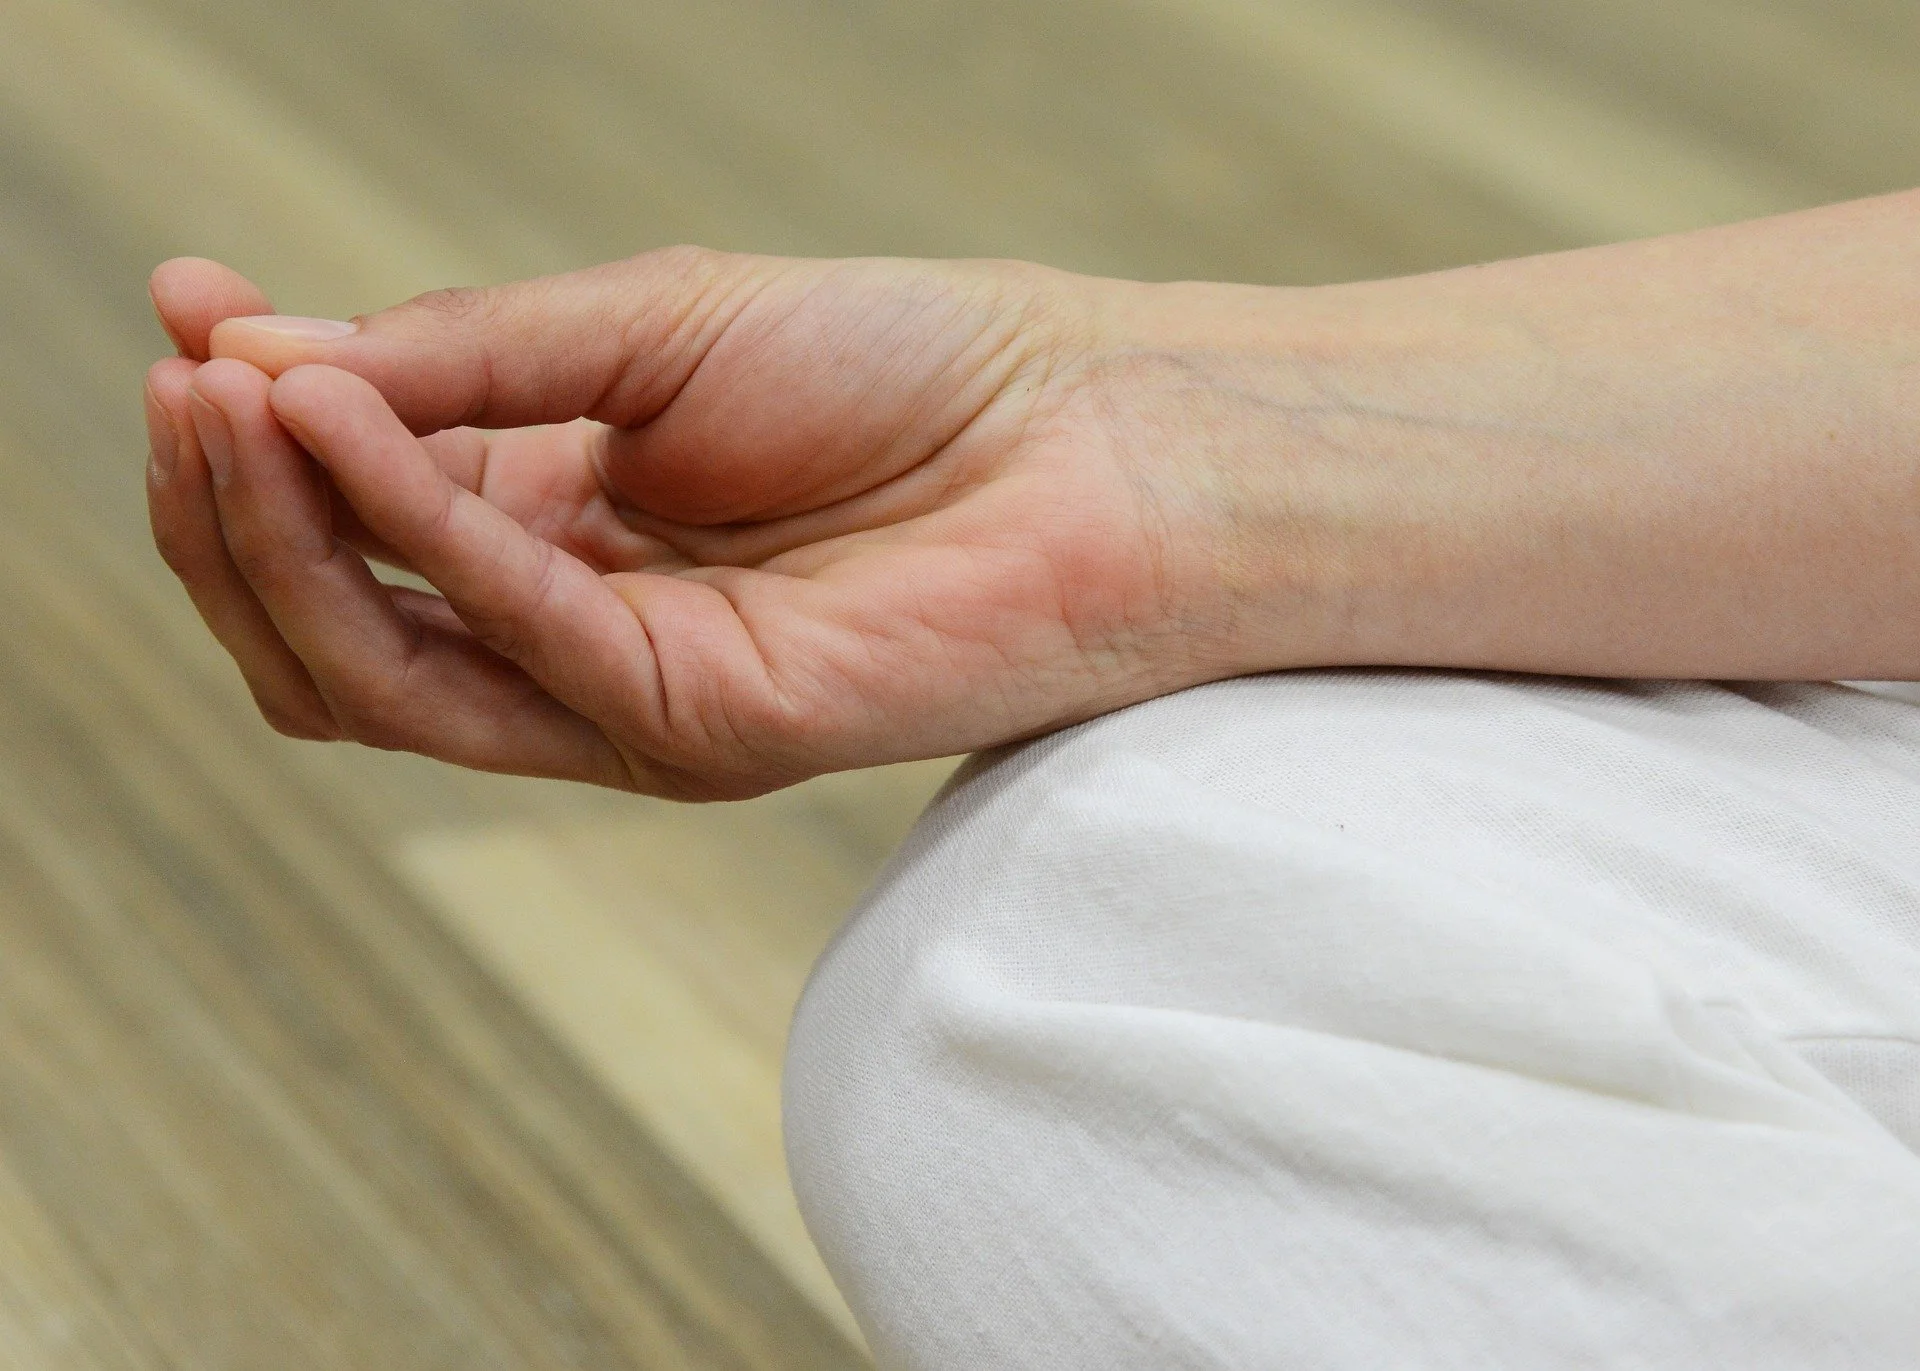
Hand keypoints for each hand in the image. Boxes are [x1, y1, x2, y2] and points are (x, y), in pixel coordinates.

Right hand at [144, 251, 1315, 797]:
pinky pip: (511, 644)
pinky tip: (347, 426)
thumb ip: (466, 360)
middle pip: (331, 625)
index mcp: (555, 529)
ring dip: (281, 540)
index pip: (345, 525)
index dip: (247, 436)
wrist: (1084, 431)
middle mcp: (571, 630)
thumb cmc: (900, 365)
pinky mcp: (694, 728)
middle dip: (231, 510)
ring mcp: (625, 697)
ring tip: (232, 400)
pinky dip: (415, 535)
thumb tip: (259, 359)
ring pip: (381, 676)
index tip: (184, 314)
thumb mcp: (648, 324)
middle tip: (186, 378)